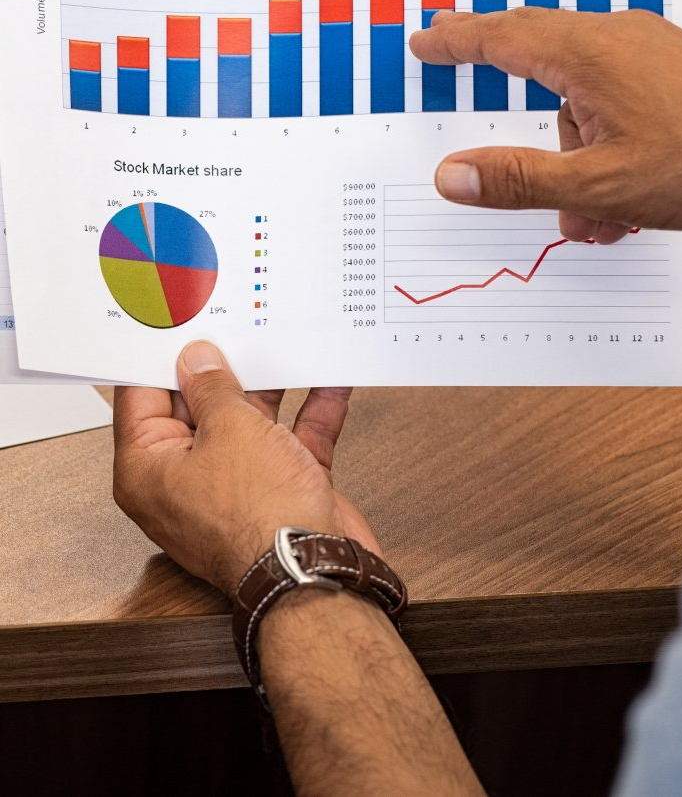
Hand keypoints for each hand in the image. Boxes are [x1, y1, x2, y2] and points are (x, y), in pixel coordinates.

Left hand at [113, 341, 377, 596]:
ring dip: (273, 384)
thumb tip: (198, 360)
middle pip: (198, 406)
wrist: (318, 570)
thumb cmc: (260, 520)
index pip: (141, 398)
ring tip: (283, 339)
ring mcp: (238, 484)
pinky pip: (294, 437)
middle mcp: (188, 479)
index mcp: (150, 470)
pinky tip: (331, 378)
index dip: (158, 357)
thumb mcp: (229, 429)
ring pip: (250, 419)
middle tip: (233, 320)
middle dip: (222, 366)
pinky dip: (312, 409)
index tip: (174, 321)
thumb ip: (213, 388)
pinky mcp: (282, 488)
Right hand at [410, 8, 681, 240]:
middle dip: (506, 84)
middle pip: (540, 54)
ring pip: (585, 98)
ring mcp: (654, 52)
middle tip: (462, 69)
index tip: (424, 37)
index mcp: (588, 53)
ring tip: (593, 220)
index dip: (456, 39)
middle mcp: (619, 38)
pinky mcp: (681, 73)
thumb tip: (451, 176)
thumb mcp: (601, 185)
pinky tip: (628, 204)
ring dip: (575, 156)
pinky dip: (610, 149)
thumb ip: (520, 180)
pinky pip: (622, 103)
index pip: (501, 36)